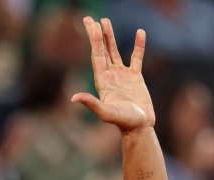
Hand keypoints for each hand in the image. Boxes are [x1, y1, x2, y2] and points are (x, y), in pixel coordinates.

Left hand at [72, 17, 153, 133]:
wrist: (139, 127)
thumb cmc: (123, 122)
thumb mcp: (105, 112)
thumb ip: (91, 103)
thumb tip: (73, 97)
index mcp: (102, 81)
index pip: (96, 55)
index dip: (93, 39)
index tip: (90, 24)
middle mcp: (110, 76)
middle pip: (102, 50)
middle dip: (97, 34)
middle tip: (91, 18)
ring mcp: (122, 75)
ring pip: (115, 51)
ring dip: (110, 37)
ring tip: (106, 21)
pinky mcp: (136, 77)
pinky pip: (137, 57)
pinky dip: (139, 45)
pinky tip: (140, 32)